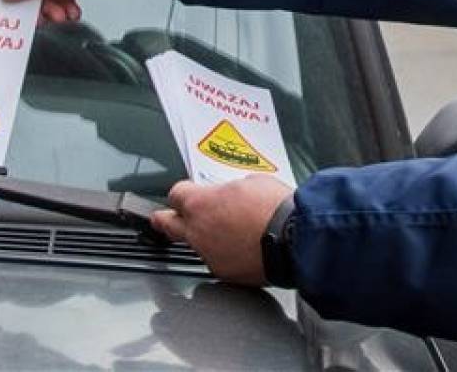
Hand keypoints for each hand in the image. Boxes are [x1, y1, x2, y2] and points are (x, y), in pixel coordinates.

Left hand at [151, 177, 292, 286]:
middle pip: (167, 225)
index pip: (175, 195)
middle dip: (164, 219)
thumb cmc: (277, 209)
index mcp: (200, 204)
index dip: (182, 192)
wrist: (294, 240)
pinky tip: (241, 248)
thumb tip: (233, 194)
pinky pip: (217, 260)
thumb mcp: (253, 182)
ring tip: (224, 233)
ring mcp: (209, 255)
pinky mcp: (224, 274)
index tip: (185, 193)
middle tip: (161, 218)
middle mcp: (197, 232)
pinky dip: (225, 254)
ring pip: (196, 245)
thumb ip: (232, 189)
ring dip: (204, 238)